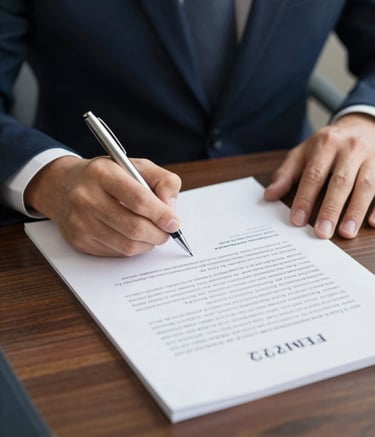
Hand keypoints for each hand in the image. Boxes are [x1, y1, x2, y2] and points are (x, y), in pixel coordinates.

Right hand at [25, 156, 181, 255]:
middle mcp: (86, 197)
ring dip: (148, 243)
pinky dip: (132, 248)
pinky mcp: (79, 241)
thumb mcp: (136, 166)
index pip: (138, 199)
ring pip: (127, 245)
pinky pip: (116, 253)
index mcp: (102, 173)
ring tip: (152, 233)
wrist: (62, 185)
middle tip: (167, 231)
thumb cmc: (106, 175)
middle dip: (158, 233)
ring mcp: (80, 222)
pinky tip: (132, 236)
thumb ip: (162, 180)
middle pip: (134, 226)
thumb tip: (171, 209)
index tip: (174, 222)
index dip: (161, 214)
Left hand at [264, 113, 374, 238]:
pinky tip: (372, 224)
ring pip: (366, 185)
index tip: (297, 221)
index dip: (305, 198)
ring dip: (356, 211)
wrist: (361, 126)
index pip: (314, 175)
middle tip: (322, 233)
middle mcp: (351, 149)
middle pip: (340, 181)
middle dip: (331, 209)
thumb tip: (269, 196)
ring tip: (346, 233)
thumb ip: (286, 174)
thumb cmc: (327, 145)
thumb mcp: (303, 153)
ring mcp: (372, 157)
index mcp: (326, 144)